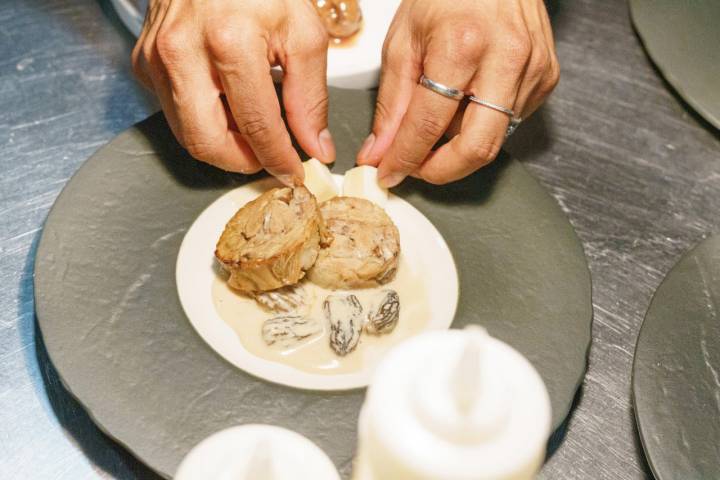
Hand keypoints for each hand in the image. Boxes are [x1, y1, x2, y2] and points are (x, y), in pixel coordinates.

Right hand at [132, 0, 334, 184]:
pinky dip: (204, 119)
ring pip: (186, 133)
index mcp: (230, 42)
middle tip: (268, 157)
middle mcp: (183, 52)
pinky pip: (174, 111)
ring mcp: (156, 58)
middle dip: (242, 161)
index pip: (256, 125)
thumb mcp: (303, 33)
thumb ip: (310, 97)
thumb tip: (315, 147)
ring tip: (251, 125)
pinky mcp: (143, 62)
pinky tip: (226, 101)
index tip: (292, 174)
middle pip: (207, 143)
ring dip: (223, 143)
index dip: (277, 159)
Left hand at [357, 0, 558, 185]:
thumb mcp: (403, 40)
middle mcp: (505, 59)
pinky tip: (467, 101)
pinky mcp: (547, 77)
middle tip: (415, 168)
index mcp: (462, 45)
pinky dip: (480, 124)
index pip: (430, 124)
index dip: (405, 157)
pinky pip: (509, 122)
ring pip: (492, 139)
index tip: (388, 172)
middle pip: (476, 148)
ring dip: (457, 145)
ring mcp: (533, 70)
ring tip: (435, 122)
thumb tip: (381, 152)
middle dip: (440, 170)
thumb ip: (391, 104)